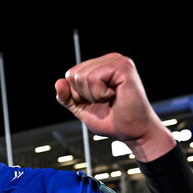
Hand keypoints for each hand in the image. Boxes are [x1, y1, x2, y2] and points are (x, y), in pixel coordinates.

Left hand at [55, 53, 174, 161]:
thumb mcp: (83, 109)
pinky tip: (116, 95)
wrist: (133, 133)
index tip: (97, 102)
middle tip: (105, 101)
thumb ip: (68, 97)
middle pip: (74, 74)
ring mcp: (118, 61)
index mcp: (101, 66)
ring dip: (94, 95)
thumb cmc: (113, 121)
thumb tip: (58, 82)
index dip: (77, 95)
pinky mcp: (124, 67)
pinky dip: (101, 94)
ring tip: (112, 99)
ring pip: (83, 76)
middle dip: (84, 95)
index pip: (71, 75)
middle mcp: (110, 59)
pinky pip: (94, 78)